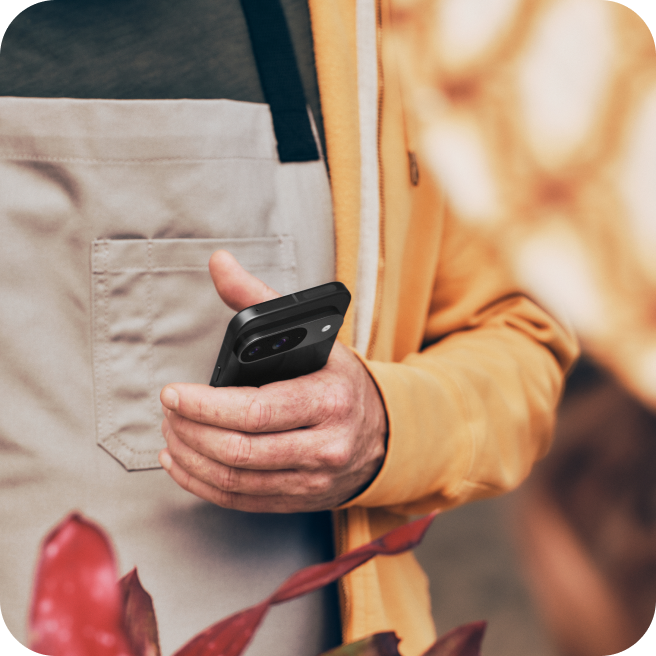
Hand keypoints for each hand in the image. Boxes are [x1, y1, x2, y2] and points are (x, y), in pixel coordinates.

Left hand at [158, 250, 387, 512]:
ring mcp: (312, 479)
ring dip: (190, 458)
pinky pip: (239, 500)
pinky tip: (182, 463)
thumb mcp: (312, 336)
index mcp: (329, 399)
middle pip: (239, 451)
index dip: (206, 407)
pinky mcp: (298, 500)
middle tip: (168, 411)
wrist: (382, 432)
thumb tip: (219, 263)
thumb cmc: (339, 380)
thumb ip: (259, 299)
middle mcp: (325, 445)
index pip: (257, 410)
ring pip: (234, 480)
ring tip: (170, 433)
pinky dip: (202, 484)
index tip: (173, 394)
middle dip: (190, 431)